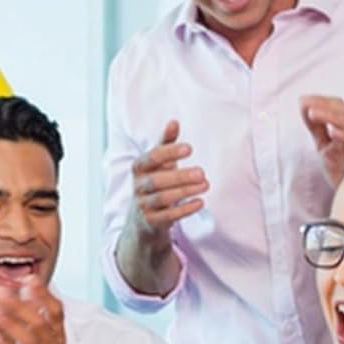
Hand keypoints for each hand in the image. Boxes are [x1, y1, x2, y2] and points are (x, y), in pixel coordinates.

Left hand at [0, 275, 68, 343]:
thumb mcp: (41, 341)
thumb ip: (35, 315)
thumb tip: (27, 287)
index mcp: (57, 337)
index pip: (56, 311)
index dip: (44, 294)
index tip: (28, 279)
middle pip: (40, 322)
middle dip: (19, 305)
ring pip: (31, 341)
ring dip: (10, 324)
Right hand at [128, 120, 206, 242]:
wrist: (142, 221)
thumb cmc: (154, 185)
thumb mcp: (158, 165)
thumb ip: (166, 144)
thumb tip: (173, 121)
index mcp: (139, 168)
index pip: (152, 157)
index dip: (170, 152)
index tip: (189, 149)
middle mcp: (138, 186)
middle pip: (158, 180)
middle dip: (180, 176)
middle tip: (202, 172)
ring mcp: (143, 205)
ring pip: (163, 198)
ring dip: (185, 191)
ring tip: (206, 185)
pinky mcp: (151, 222)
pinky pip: (167, 216)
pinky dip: (184, 209)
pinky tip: (200, 202)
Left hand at [300, 96, 343, 186]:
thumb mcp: (326, 147)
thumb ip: (317, 127)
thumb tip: (303, 106)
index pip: (341, 107)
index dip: (323, 101)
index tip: (303, 100)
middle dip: (325, 105)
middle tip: (306, 105)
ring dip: (332, 117)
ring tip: (313, 114)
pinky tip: (333, 132)